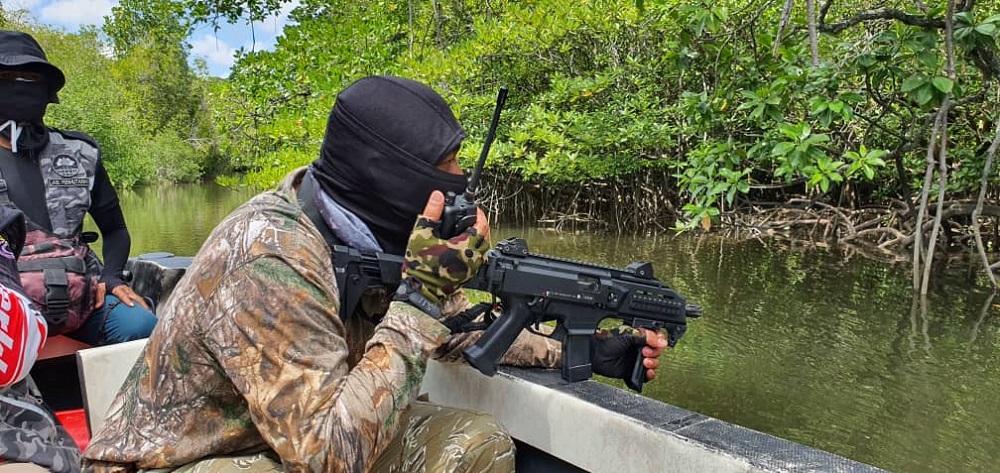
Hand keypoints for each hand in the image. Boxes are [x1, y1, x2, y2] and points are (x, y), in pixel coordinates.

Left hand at [95, 282, 150, 310]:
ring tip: (149, 312)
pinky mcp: (132, 293)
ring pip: (138, 298)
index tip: (132, 305)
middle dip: (141, 303)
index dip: (127, 300)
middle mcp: (126, 290)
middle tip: (146, 311)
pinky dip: (143, 303)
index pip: (123, 295)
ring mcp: (130, 291)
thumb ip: (99, 297)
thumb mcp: (100, 289)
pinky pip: (139, 298)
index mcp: (118, 289)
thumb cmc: (105, 283)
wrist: (111, 276)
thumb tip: (98, 306)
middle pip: (135, 296)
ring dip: (144, 304)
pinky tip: (147, 309)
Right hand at [401, 190, 489, 308]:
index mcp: (464, 246)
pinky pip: (478, 258)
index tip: (473, 209)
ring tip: (469, 231)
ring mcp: (472, 268)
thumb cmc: (420, 266)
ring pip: (484, 248)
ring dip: (479, 238)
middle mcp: (472, 257)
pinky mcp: (469, 275)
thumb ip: (431, 212)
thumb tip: (437, 196)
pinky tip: (465, 246)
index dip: (478, 214)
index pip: (481, 225)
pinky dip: (475, 249)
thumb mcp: (422, 234)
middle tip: (472, 218)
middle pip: (485, 236)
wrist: (419, 291)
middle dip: (481, 225)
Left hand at [591, 326, 668, 382]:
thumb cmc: (607, 344)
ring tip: (645, 362)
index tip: (657, 343)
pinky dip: (650, 374)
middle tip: (645, 352)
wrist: (596, 357)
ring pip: (654, 363)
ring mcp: (638, 360)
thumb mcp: (627, 336)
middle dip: (655, 352)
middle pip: (657, 351)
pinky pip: (647, 375)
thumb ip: (644, 337)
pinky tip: (648, 372)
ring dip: (653, 363)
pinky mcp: (635, 371)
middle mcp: (640, 348)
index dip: (659, 341)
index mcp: (639, 337)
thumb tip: (661, 340)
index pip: (656, 338)